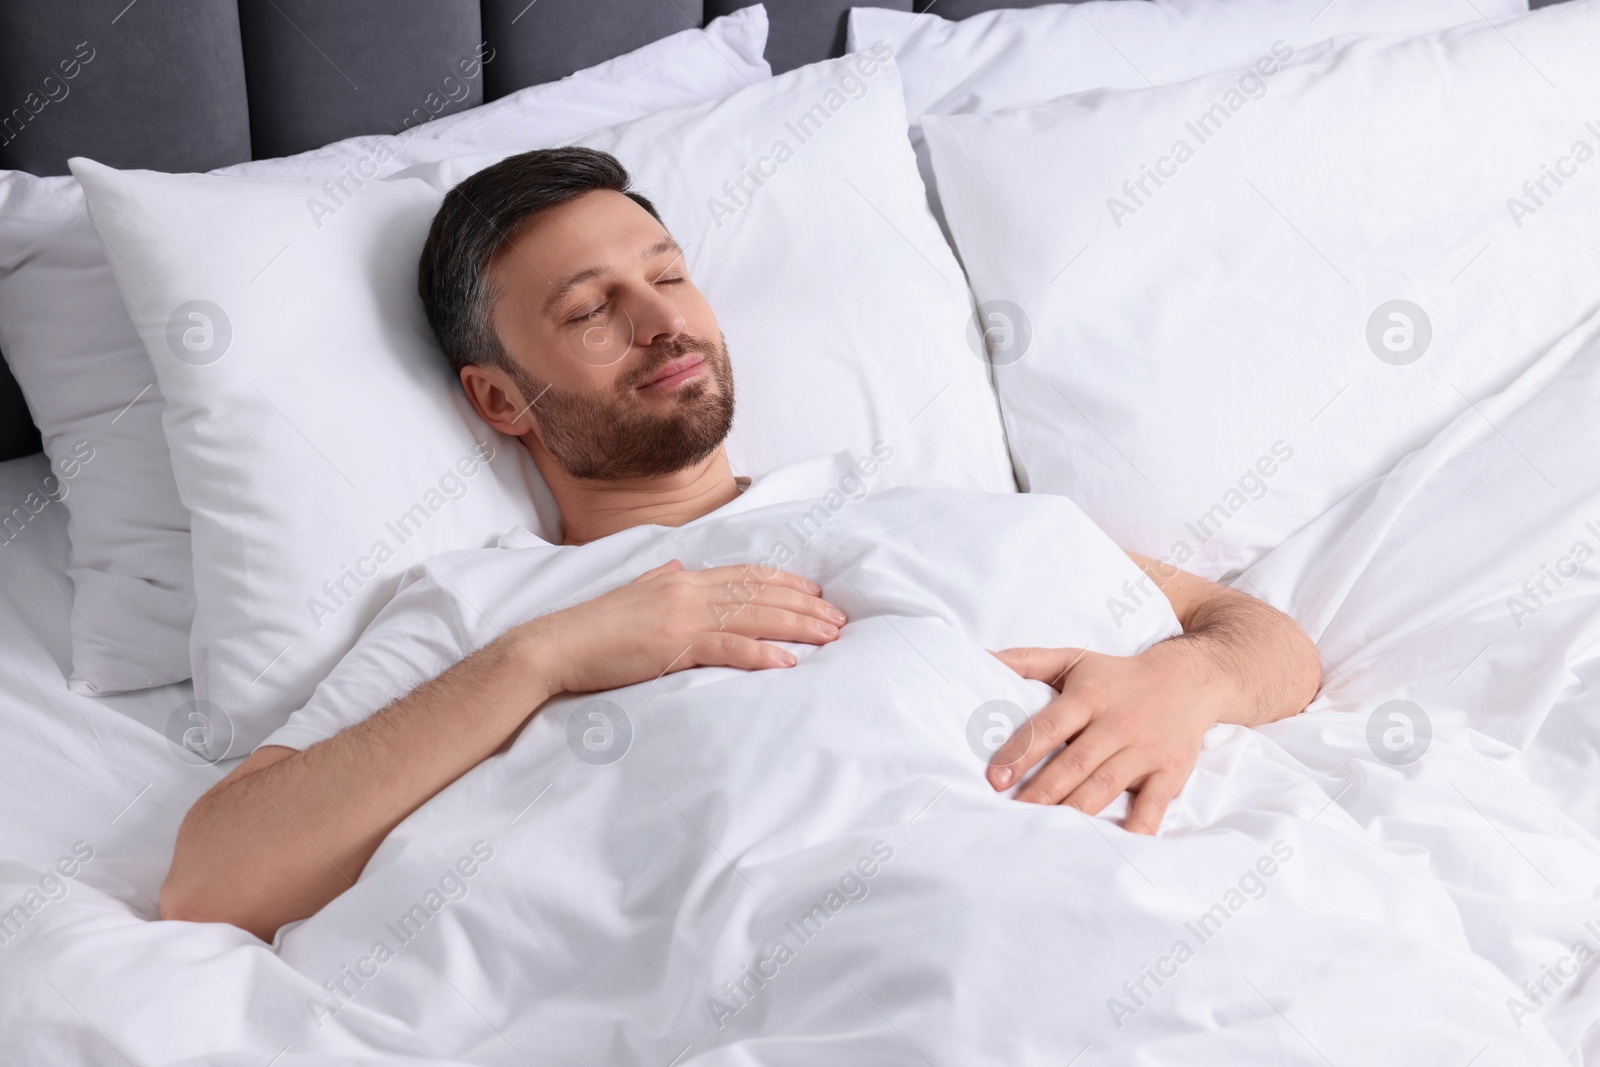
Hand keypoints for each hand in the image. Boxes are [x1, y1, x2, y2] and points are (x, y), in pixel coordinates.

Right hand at [519, 560, 845, 694]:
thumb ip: (660, 580)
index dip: (786, 581)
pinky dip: (760, 654)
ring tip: (830, 636)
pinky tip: (787, 662)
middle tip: (839, 617)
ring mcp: (682, 617)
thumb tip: (679, 570)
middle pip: (760, 593)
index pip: (746, 574)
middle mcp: (688, 591)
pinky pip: (726, 648)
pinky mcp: (672, 646)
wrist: (557, 645)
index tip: (816, 591)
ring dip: (797, 625)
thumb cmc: (593, 627)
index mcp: (682, 580)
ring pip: (753, 616)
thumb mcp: (633, 593)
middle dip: (805, 604)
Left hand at [985, 643, 1220, 834]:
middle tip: (1012, 816)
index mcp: (1090, 697)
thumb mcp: (1075, 659)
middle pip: (1074, 763)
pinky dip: (1135, 829)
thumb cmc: (1118, 676)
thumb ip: (1027, 660)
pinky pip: (1152, 806)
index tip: (995, 780)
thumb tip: (982, 656)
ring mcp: (1145, 750)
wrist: (1190, 680)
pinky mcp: (1170, 772)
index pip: (1049, 726)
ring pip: (1106, 785)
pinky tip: (1112, 849)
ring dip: (1076, 812)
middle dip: (1042, 791)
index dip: (1021, 753)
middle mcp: (1117, 723)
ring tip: (1047, 836)